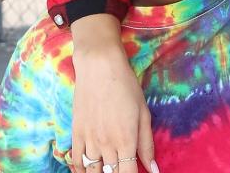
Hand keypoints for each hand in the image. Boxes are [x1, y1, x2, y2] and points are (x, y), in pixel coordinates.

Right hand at [68, 15, 157, 172]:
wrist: (99, 67)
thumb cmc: (126, 86)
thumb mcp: (143, 113)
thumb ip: (147, 144)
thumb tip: (154, 169)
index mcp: (126, 141)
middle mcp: (106, 145)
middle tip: (122, 169)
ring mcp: (89, 140)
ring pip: (92, 172)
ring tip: (107, 170)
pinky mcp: (76, 134)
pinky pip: (75, 162)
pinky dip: (81, 171)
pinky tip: (88, 171)